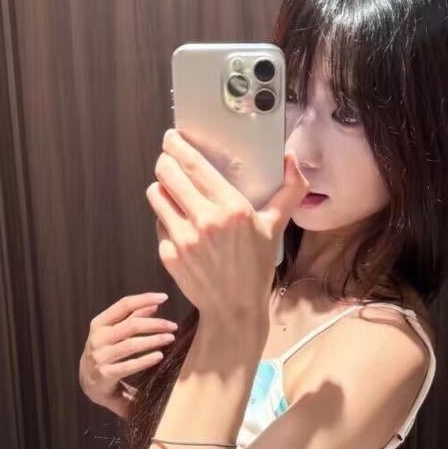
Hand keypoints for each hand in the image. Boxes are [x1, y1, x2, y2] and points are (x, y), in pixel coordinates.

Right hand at [79, 292, 177, 413]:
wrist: (89, 381)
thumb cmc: (106, 352)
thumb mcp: (114, 333)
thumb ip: (132, 318)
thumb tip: (154, 304)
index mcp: (99, 324)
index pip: (124, 305)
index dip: (144, 299)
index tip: (164, 297)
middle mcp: (98, 338)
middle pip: (131, 326)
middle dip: (155, 324)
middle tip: (173, 326)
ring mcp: (100, 357)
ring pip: (131, 345)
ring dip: (154, 340)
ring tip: (170, 338)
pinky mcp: (105, 375)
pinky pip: (129, 366)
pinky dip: (145, 360)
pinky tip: (159, 356)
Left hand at [146, 127, 308, 324]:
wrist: (234, 310)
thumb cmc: (256, 267)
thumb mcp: (276, 227)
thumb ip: (289, 191)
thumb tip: (292, 158)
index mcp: (232, 208)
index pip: (192, 164)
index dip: (176, 146)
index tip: (172, 138)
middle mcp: (204, 221)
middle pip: (166, 173)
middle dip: (165, 162)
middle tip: (169, 160)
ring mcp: (183, 239)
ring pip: (155, 195)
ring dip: (162, 188)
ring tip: (173, 191)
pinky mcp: (168, 254)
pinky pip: (158, 223)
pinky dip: (166, 220)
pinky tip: (180, 225)